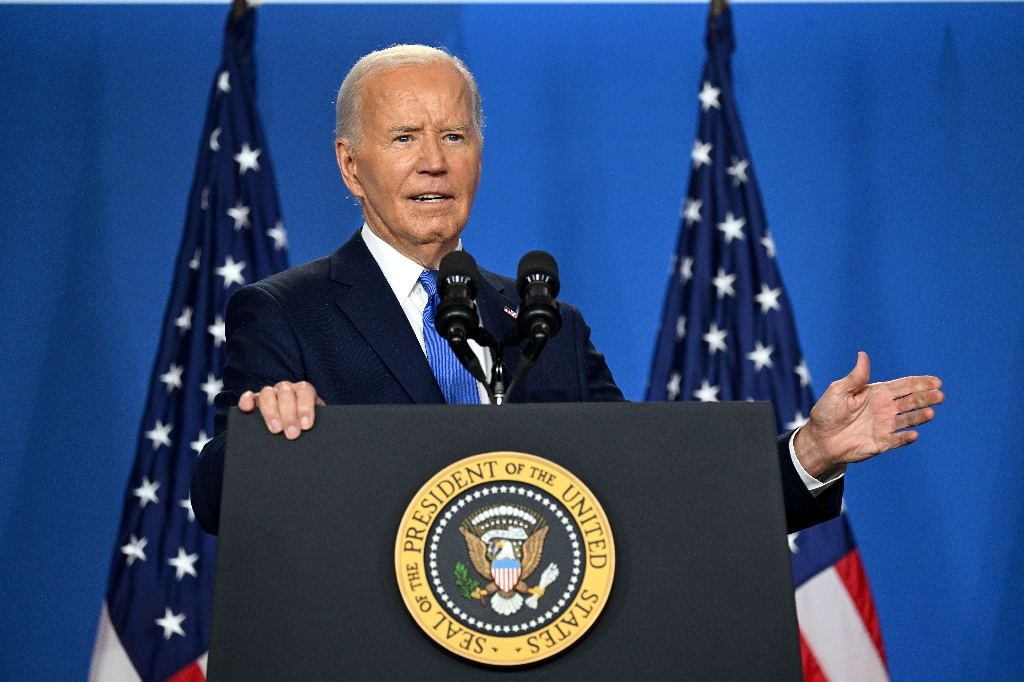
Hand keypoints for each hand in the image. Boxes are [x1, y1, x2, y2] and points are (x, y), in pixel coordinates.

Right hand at [238, 381, 324, 439]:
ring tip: (276, 430)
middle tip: (292, 433)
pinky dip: (247, 401)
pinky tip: (247, 409)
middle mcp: (287, 389)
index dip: (305, 408)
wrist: (295, 427)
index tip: (306, 425)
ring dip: (271, 412)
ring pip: (268, 394)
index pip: (305, 392)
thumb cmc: (304, 425)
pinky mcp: (255, 400)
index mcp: (304, 391)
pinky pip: (249, 396)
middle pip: (286, 394)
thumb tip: (314, 435)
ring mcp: (270, 393)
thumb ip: (313, 424)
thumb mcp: (312, 423)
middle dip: (289, 415)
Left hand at [794, 352, 943, 478]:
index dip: (920, 383)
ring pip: (908, 420)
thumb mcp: (838, 391)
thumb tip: (863, 355)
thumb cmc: (828, 411)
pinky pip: (897, 440)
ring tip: (930, 412)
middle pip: (911, 401)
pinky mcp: (882, 443)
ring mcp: (886, 426)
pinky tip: (913, 434)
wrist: (820, 438)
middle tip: (939, 395)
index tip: (937, 382)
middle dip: (926, 398)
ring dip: (920, 416)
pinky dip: (905, 438)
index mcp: (878, 393)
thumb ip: (855, 377)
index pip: (904, 386)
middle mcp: (886, 408)